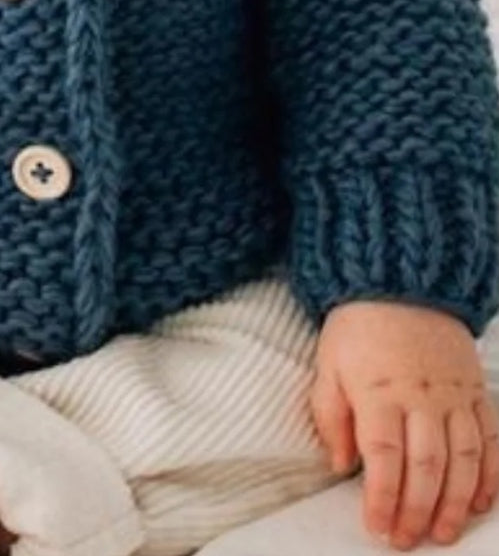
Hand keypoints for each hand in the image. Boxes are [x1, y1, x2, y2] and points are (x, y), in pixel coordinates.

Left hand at [311, 299, 498, 548]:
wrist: (399, 279)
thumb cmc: (357, 326)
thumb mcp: (327, 364)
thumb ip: (330, 416)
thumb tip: (339, 465)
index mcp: (378, 390)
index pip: (383, 455)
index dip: (382, 496)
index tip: (376, 525)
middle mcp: (420, 396)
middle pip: (425, 464)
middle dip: (416, 510)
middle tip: (406, 539)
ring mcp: (453, 394)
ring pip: (461, 458)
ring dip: (454, 502)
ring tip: (443, 533)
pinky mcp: (474, 389)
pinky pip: (490, 437)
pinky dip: (490, 473)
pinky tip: (480, 500)